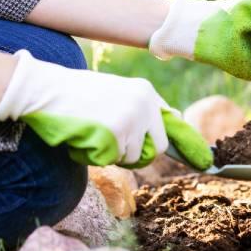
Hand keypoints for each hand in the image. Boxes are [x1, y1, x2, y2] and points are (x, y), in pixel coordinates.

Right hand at [0, 51, 212, 169]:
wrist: (43, 89)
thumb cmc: (75, 94)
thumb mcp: (116, 93)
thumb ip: (141, 109)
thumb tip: (170, 125)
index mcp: (146, 92)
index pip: (173, 123)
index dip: (185, 144)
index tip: (207, 162)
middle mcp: (144, 104)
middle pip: (157, 147)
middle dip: (137, 153)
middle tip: (112, 142)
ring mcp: (131, 119)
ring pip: (132, 157)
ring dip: (112, 153)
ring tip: (92, 132)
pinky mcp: (116, 133)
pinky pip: (112, 160)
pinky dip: (96, 155)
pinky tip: (83, 136)